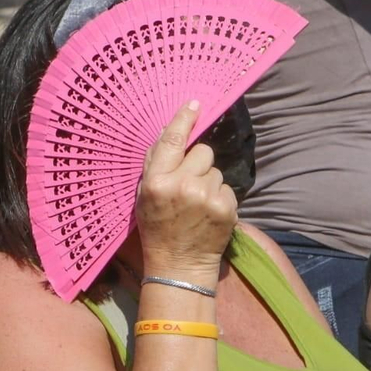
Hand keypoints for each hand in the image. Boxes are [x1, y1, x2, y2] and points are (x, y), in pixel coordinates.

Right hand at [136, 101, 236, 285]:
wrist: (179, 266)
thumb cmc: (158, 228)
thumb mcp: (143, 197)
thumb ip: (155, 165)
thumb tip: (171, 132)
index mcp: (157, 182)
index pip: (172, 140)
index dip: (184, 119)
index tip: (195, 104)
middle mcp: (182, 186)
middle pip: (203, 151)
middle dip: (198, 163)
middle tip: (189, 184)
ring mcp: (206, 197)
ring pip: (216, 170)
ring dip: (209, 182)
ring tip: (198, 204)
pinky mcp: (226, 208)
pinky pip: (227, 188)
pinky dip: (220, 198)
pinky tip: (209, 213)